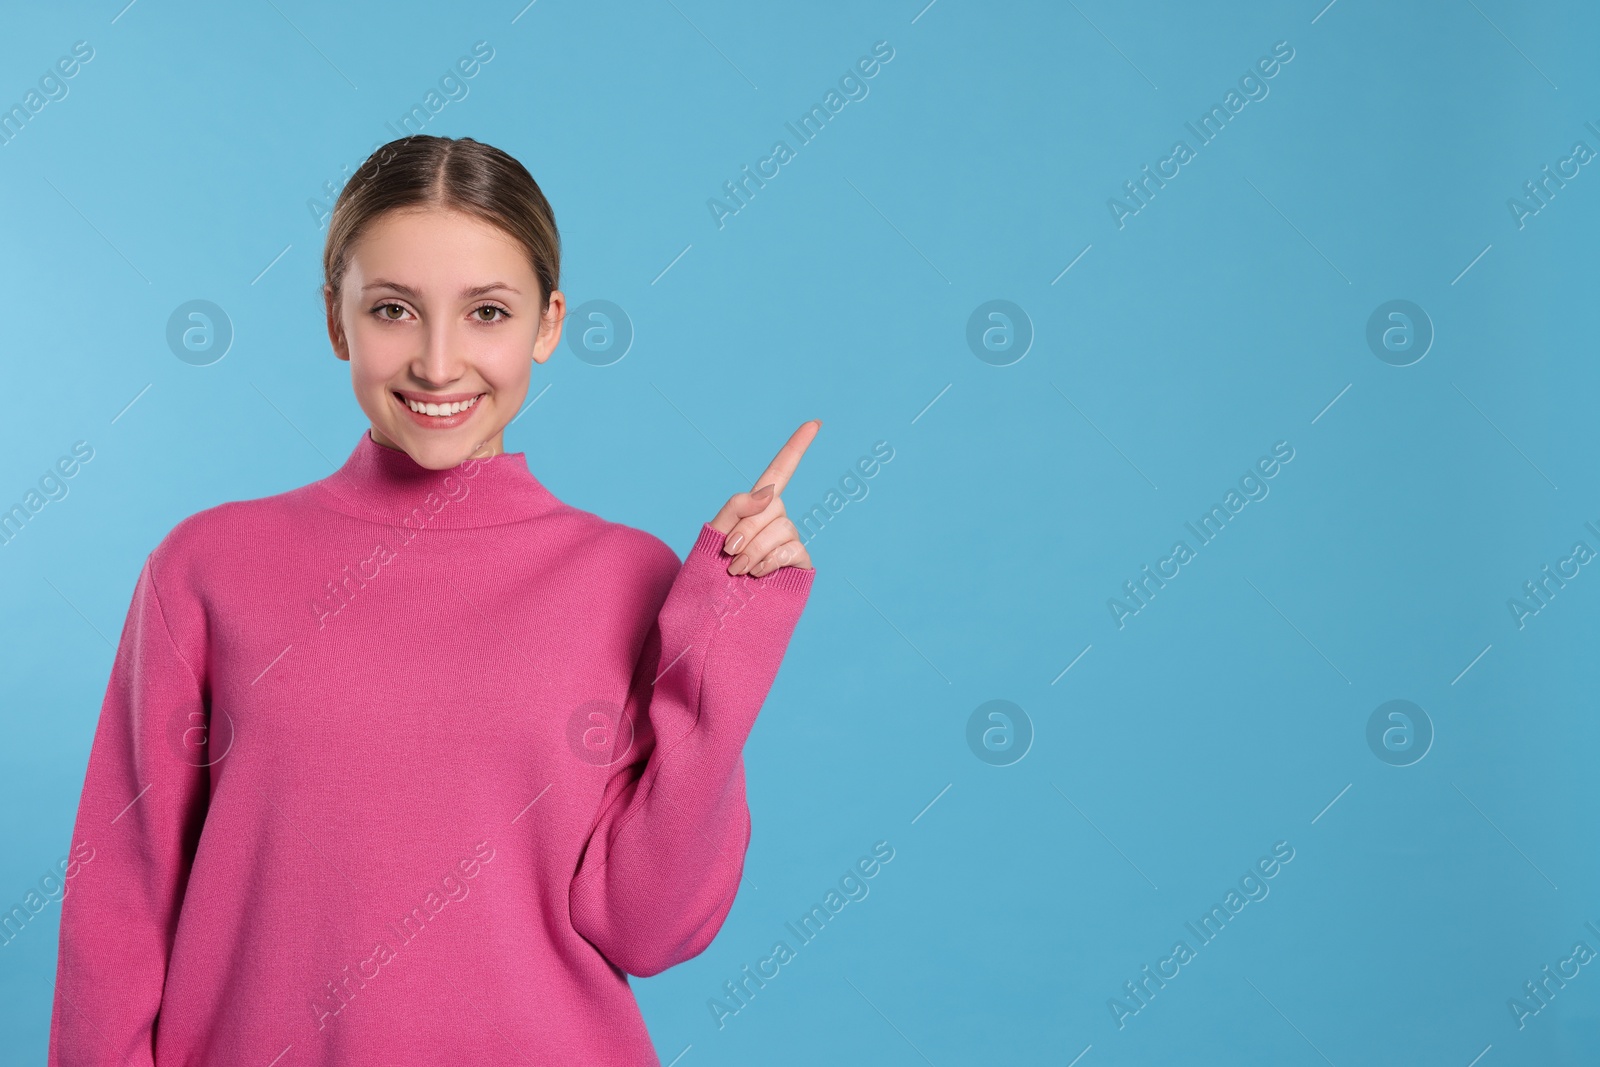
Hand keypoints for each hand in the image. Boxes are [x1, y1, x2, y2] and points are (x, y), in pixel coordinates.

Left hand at [709, 420, 820, 576]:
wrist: (717, 613)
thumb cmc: (712, 572)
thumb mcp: (714, 533)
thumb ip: (737, 506)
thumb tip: (770, 492)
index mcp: (757, 507)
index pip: (780, 471)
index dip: (797, 447)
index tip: (815, 423)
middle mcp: (778, 519)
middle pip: (770, 504)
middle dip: (745, 528)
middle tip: (728, 554)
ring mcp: (791, 541)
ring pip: (780, 528)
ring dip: (753, 550)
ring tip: (737, 570)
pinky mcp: (800, 563)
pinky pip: (790, 549)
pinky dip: (769, 561)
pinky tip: (757, 574)